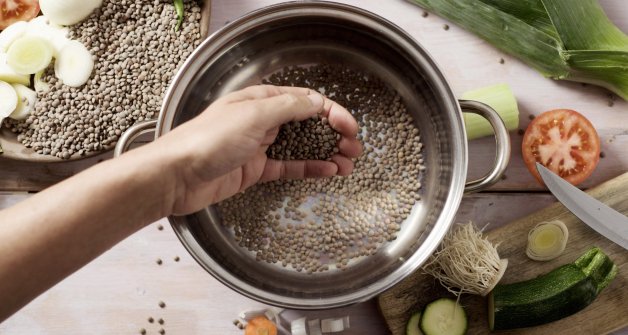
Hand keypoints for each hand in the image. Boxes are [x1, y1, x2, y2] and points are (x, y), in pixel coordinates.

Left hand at [154, 85, 361, 214]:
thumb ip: (288, 108)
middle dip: (334, 134)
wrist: (177, 175)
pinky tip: (329, 172)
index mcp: (261, 99)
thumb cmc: (208, 139)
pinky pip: (289, 166)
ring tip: (349, 164)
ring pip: (302, 146)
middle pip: (307, 123)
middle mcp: (263, 119)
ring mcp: (260, 145)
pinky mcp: (256, 169)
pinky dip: (310, 168)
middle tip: (355, 148)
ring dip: (327, 153)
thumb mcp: (253, 115)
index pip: (305, 101)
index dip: (331, 112)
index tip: (350, 127)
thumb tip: (317, 102)